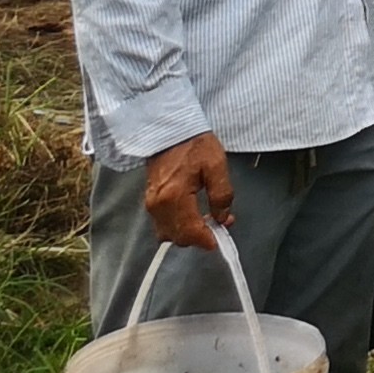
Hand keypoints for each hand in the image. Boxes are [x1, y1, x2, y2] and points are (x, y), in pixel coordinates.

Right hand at [142, 133, 232, 249]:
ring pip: (169, 233)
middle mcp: (158, 205)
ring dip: (189, 233)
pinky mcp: (150, 201)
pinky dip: (179, 225)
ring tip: (210, 219)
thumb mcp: (216, 165)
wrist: (170, 131)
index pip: (189, 231)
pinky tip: (195, 215)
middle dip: (199, 237)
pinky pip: (163, 223)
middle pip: (177, 236)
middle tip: (221, 225)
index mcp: (174, 197)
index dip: (206, 240)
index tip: (220, 241)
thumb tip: (222, 217)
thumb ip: (221, 194)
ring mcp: (151, 204)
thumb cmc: (194, 144)